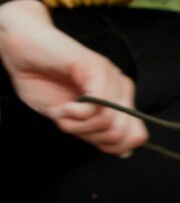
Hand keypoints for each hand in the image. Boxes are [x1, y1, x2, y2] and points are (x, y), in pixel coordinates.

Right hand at [0, 0, 146, 155]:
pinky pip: (95, 107)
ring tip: (62, 110)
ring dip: (76, 126)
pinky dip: (74, 114)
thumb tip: (125, 152)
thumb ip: (97, 132)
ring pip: (107, 122)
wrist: (21, 50)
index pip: (135, 136)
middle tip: (68, 122)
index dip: (110, 146)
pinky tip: (63, 106)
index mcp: (119, 100)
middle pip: (120, 134)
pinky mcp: (95, 68)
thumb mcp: (70, 118)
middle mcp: (120, 88)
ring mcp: (110, 77)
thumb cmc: (41, 80)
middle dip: (89, 137)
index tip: (85, 136)